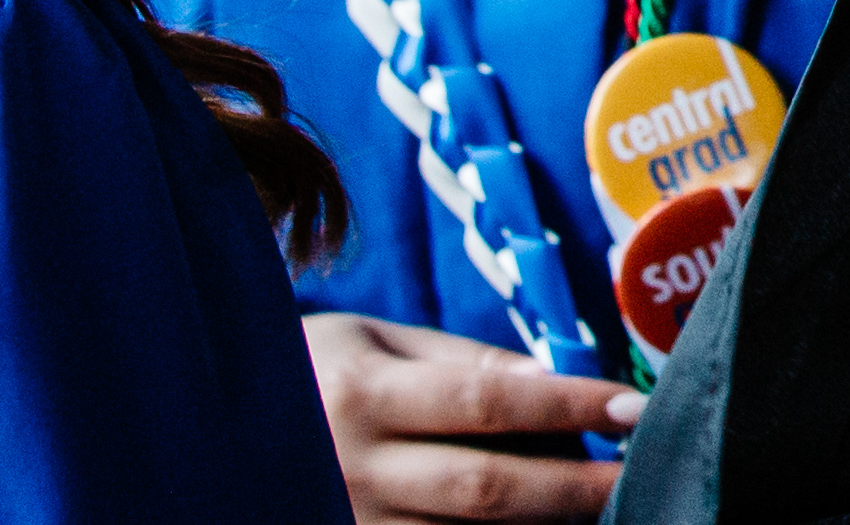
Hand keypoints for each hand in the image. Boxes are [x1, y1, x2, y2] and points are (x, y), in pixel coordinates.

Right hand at [303, 312, 632, 518]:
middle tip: (639, 474)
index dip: (567, 406)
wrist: (210, 431)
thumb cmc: (312, 370)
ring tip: (602, 507)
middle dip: (571, 487)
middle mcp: (353, 470)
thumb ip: (463, 362)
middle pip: (483, 488)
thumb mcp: (376, 341)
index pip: (487, 401)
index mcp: (364, 397)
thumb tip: (553, 378)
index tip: (633, 407)